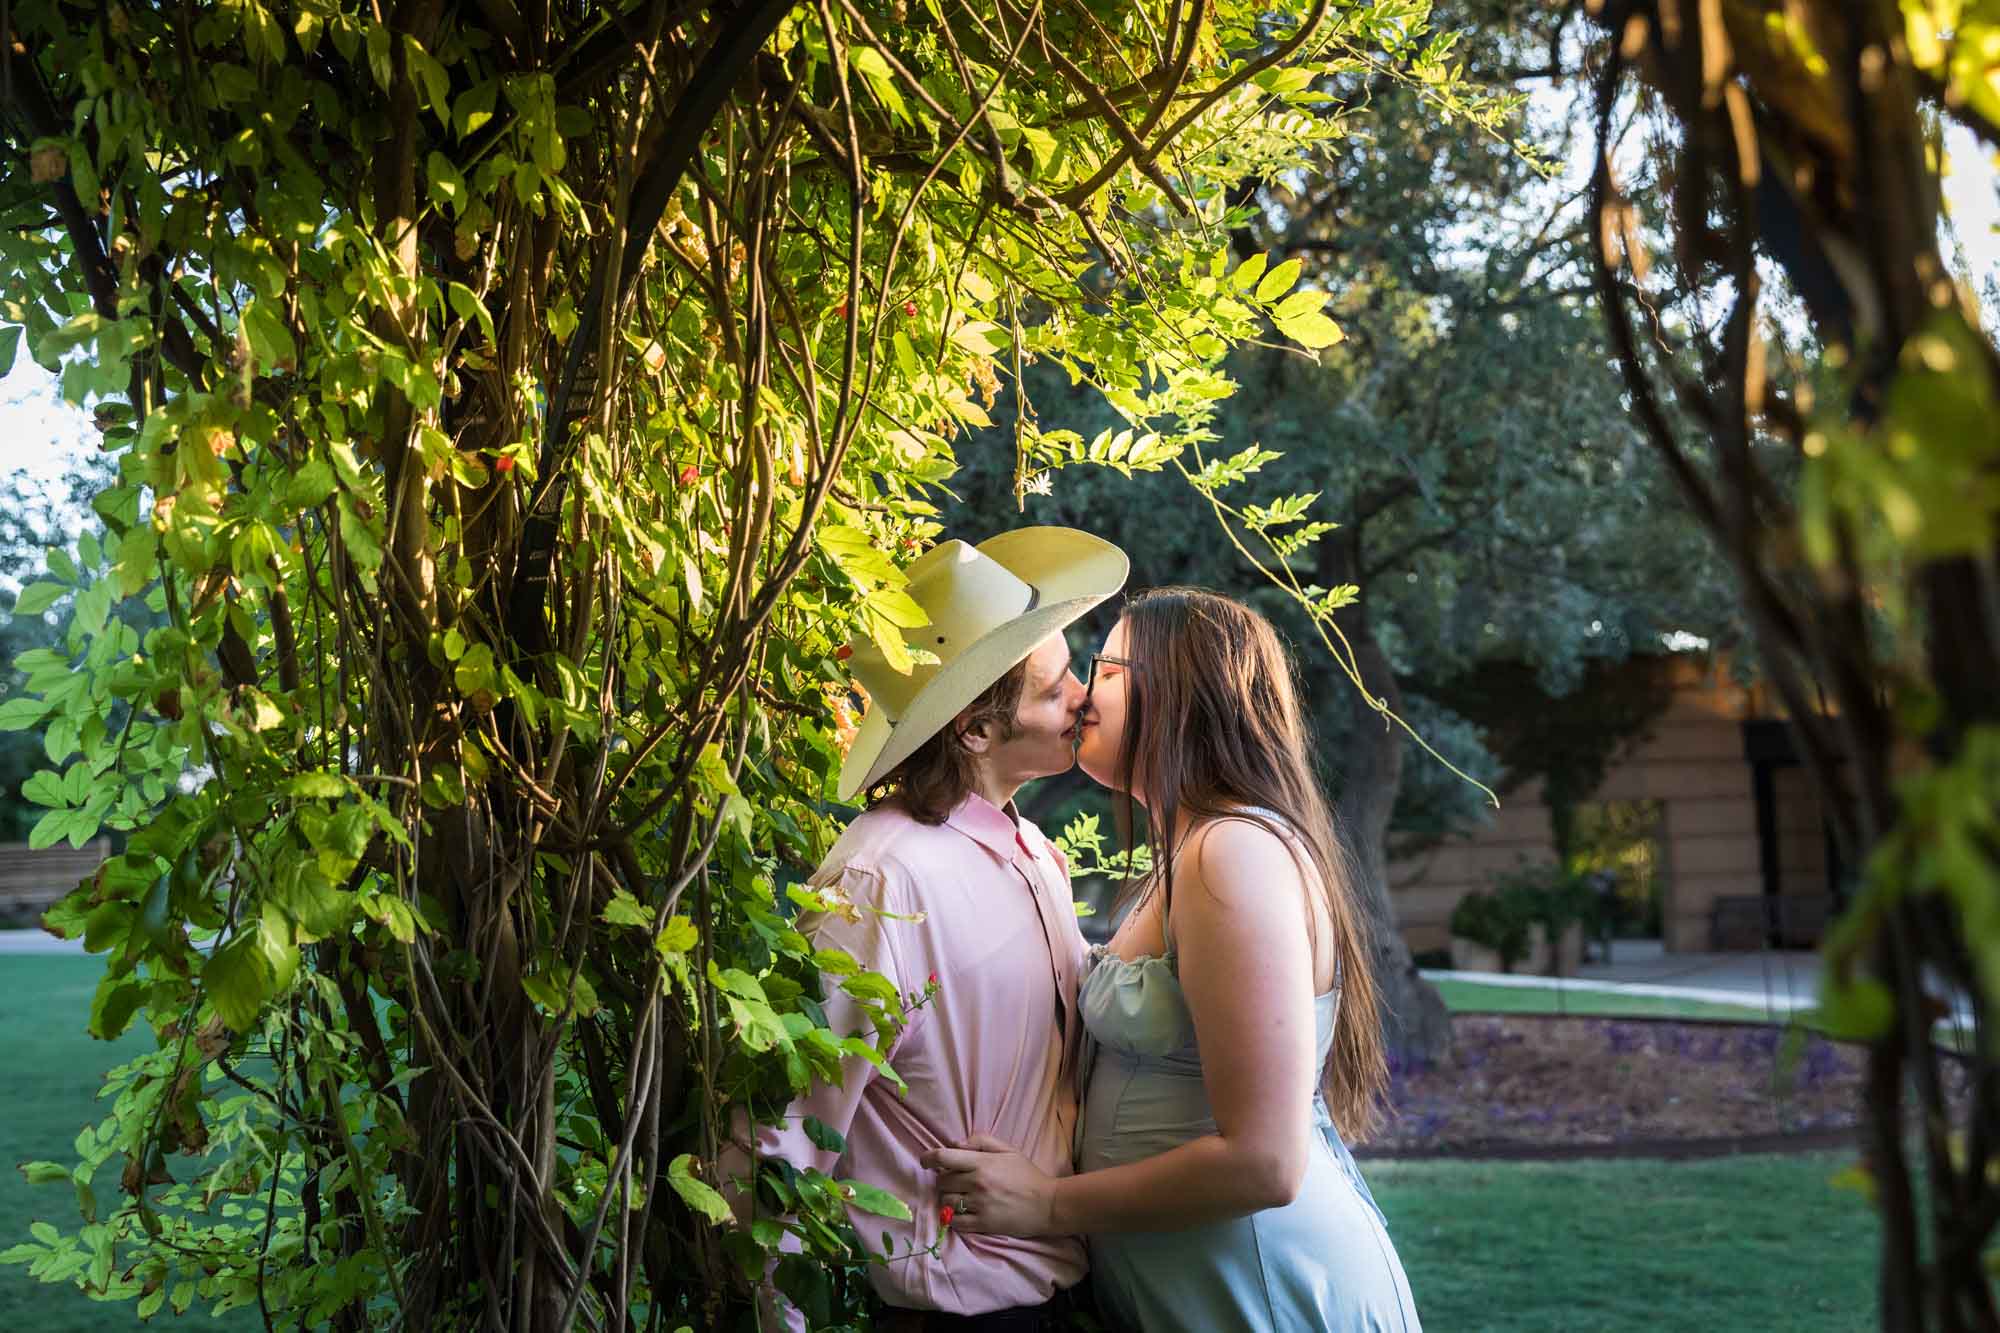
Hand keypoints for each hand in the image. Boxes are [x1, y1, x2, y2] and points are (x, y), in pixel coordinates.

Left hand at [920, 1134, 1058, 1237]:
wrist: (1047, 1204)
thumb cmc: (1027, 1175)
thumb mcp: (1008, 1150)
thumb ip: (981, 1142)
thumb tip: (956, 1144)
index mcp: (982, 1163)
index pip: (943, 1158)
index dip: (928, 1158)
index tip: (925, 1162)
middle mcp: (977, 1183)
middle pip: (941, 1182)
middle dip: (942, 1181)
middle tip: (952, 1182)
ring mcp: (979, 1205)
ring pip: (945, 1202)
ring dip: (947, 1199)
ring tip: (958, 1198)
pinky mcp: (983, 1224)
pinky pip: (955, 1222)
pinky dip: (953, 1218)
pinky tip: (961, 1213)